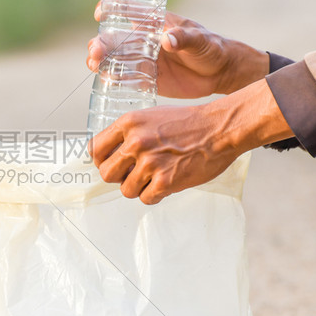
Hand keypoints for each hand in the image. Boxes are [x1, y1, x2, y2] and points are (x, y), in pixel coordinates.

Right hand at [86, 3, 269, 97]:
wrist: (220, 73)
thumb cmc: (212, 48)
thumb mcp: (201, 40)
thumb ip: (185, 38)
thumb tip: (167, 39)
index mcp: (155, 23)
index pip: (129, 9)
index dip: (111, 7)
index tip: (100, 12)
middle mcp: (143, 39)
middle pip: (115, 37)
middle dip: (101, 42)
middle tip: (95, 51)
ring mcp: (142, 59)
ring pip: (115, 58)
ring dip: (101, 60)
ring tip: (93, 64)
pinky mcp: (146, 78)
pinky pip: (125, 78)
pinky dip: (113, 78)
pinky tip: (105, 79)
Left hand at [89, 80, 293, 203]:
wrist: (220, 129)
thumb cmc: (189, 122)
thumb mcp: (152, 116)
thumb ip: (131, 133)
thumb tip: (115, 155)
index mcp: (129, 123)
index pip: (95, 149)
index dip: (101, 160)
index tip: (110, 164)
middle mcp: (135, 142)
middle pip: (106, 173)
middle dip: (118, 177)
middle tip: (132, 175)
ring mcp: (150, 162)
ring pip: (125, 190)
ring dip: (138, 188)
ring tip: (152, 179)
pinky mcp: (165, 180)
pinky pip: (146, 199)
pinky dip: (154, 196)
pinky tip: (164, 186)